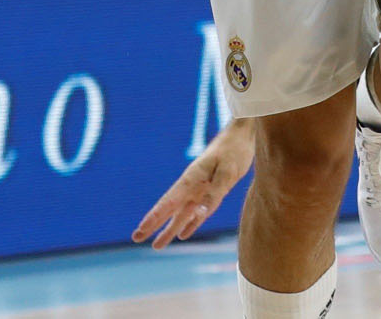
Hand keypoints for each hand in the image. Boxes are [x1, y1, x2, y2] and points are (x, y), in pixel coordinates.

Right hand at [132, 119, 254, 248]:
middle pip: (170, 208)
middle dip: (154, 224)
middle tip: (136, 237)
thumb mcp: (227, 171)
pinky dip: (190, 223)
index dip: (154, 217)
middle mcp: (193, 185)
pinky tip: (183, 234)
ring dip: (169, 229)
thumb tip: (199, 214)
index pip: (169, 201)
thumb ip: (213, 193)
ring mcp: (201, 188)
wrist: (244, 134)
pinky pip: (198, 212)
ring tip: (156, 246)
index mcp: (192, 178)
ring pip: (182, 213)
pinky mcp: (213, 190)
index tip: (140, 230)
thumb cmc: (235, 149)